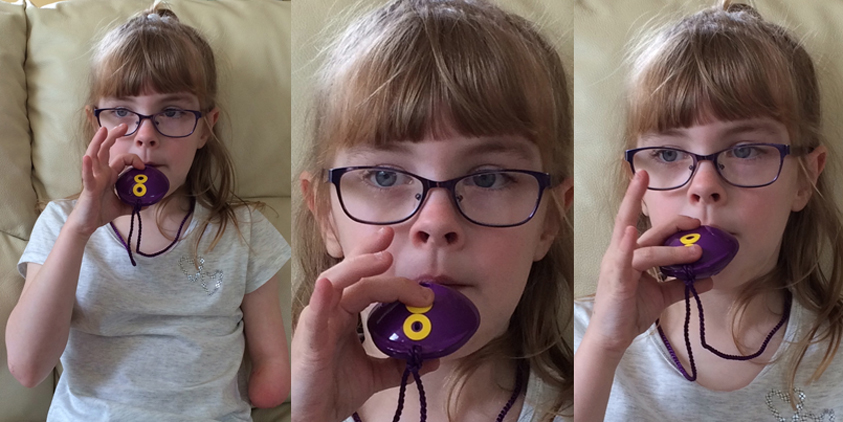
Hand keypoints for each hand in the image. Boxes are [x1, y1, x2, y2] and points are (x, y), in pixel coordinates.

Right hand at [66, 125, 144, 236]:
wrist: (87, 224)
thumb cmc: (100, 212)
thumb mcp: (122, 206)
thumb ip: (134, 203)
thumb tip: (149, 203)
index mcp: (109, 175)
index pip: (122, 159)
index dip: (134, 159)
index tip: (143, 166)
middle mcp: (100, 173)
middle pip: (105, 150)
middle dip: (113, 136)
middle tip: (124, 125)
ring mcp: (93, 178)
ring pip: (94, 156)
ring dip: (98, 143)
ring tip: (103, 130)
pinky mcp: (88, 188)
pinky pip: (87, 176)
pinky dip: (87, 166)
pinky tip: (88, 157)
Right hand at [291, 227, 437, 421]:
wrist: (318, 417)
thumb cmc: (336, 389)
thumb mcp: (377, 374)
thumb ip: (401, 362)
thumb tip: (432, 356)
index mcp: (343, 315)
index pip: (360, 279)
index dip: (373, 258)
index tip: (394, 245)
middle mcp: (329, 313)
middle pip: (348, 274)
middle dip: (367, 254)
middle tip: (389, 239)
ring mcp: (317, 325)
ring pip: (333, 285)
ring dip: (357, 269)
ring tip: (382, 258)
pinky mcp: (309, 343)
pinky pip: (314, 317)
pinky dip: (320, 299)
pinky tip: (327, 286)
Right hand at [586, 171, 713, 358]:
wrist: (613, 337)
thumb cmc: (629, 312)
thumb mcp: (661, 295)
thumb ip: (681, 284)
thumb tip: (709, 278)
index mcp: (628, 253)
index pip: (639, 224)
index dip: (648, 205)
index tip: (670, 199)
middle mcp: (619, 253)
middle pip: (636, 223)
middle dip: (659, 214)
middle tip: (691, 218)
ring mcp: (616, 265)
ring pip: (645, 247)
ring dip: (672, 248)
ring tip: (697, 251)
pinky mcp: (615, 279)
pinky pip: (623, 259)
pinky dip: (627, 245)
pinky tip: (632, 234)